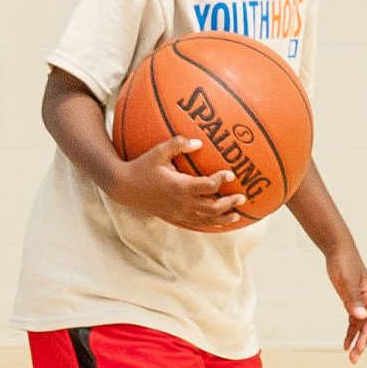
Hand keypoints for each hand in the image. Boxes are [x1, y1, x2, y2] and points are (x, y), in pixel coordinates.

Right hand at [111, 136, 248, 229]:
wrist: (124, 187)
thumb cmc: (142, 166)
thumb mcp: (158, 151)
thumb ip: (179, 144)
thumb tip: (199, 142)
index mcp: (180, 186)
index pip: (208, 186)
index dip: (221, 180)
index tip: (230, 173)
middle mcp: (181, 203)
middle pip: (212, 207)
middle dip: (229, 203)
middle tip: (242, 196)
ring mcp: (178, 213)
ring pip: (206, 220)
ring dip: (223, 218)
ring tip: (237, 215)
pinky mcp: (174, 218)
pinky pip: (196, 224)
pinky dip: (210, 224)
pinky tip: (218, 222)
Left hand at [326, 241, 366, 361]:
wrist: (337, 249)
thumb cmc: (343, 263)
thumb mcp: (346, 281)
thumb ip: (352, 299)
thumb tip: (360, 316)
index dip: (365, 337)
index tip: (358, 349)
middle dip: (362, 343)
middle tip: (354, 360)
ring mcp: (361, 301)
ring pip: (361, 326)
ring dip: (356, 340)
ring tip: (350, 356)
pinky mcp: (352, 300)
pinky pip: (354, 321)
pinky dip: (351, 332)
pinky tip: (345, 343)